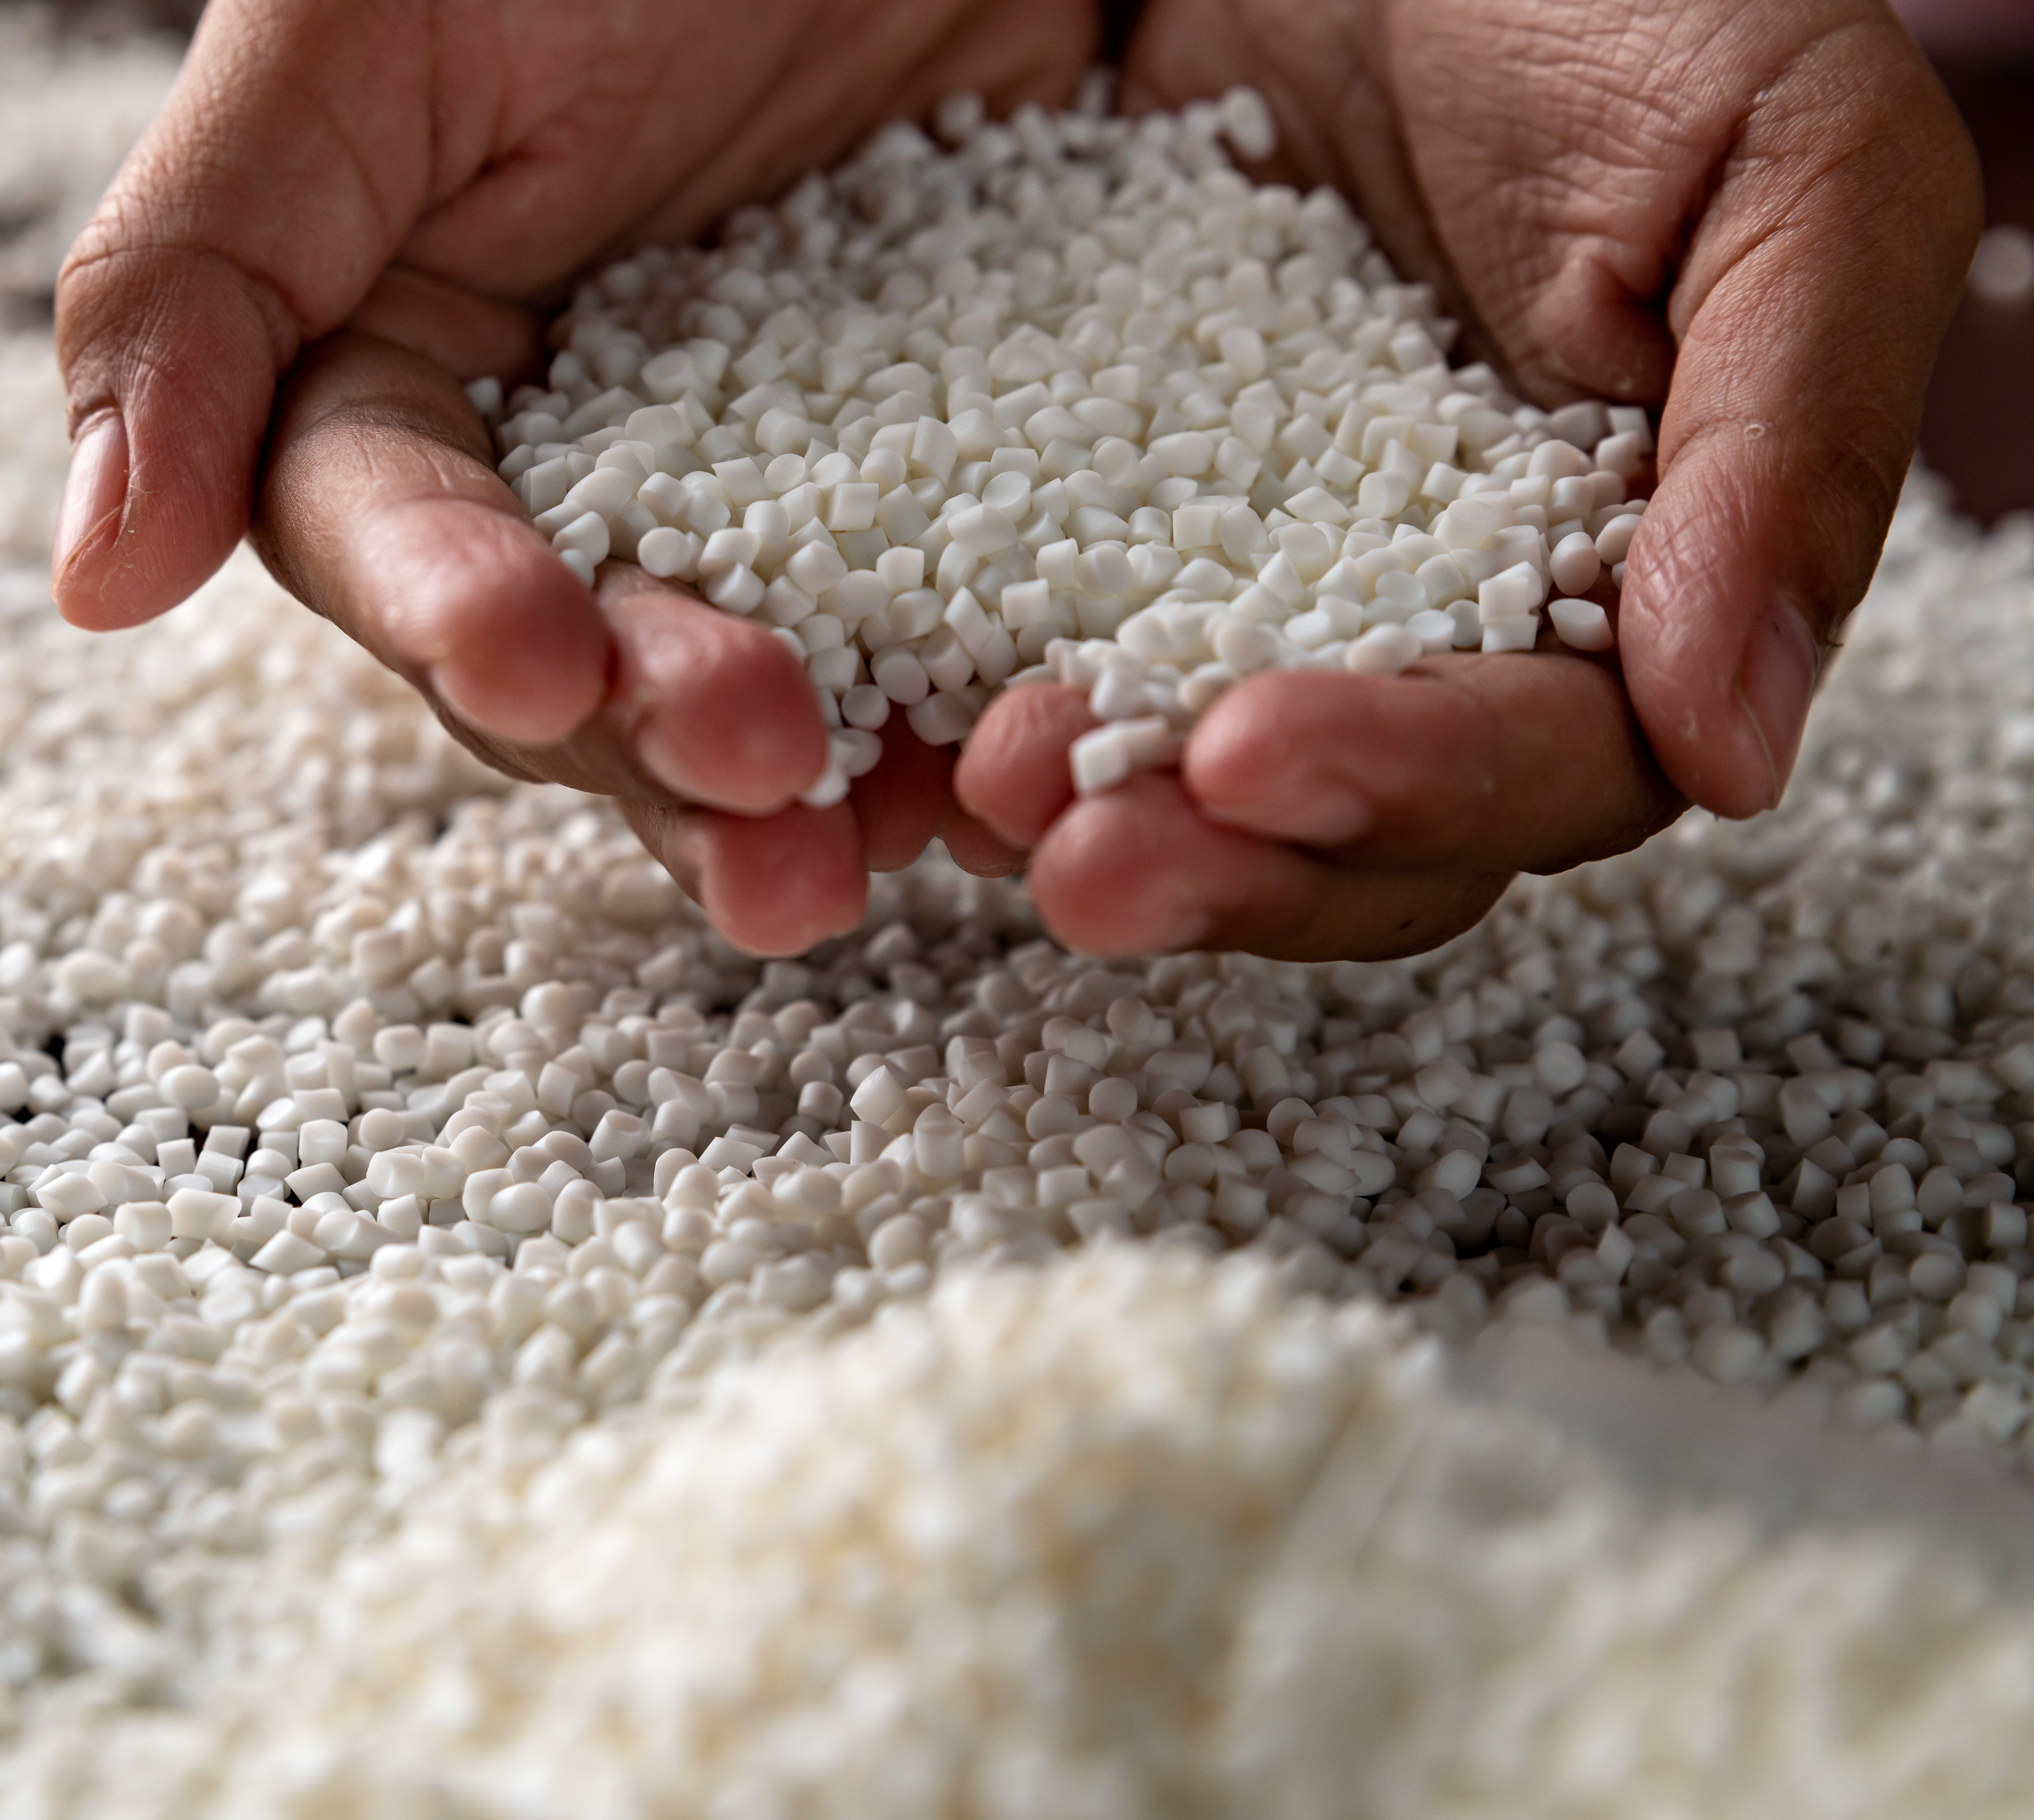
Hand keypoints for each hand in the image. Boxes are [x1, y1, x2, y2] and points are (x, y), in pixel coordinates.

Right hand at [50, 0, 1078, 955]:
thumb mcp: (354, 25)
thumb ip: (203, 276)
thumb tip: (93, 577)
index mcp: (400, 364)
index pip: (385, 528)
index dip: (450, 604)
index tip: (530, 654)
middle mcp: (569, 456)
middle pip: (573, 656)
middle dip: (647, 731)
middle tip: (757, 776)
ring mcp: (757, 478)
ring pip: (754, 679)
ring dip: (807, 783)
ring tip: (870, 844)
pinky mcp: (939, 466)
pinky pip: (945, 617)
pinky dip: (969, 700)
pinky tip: (1012, 763)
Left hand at [957, 0, 1979, 959]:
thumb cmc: (1628, 0)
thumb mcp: (1789, 161)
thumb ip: (1797, 442)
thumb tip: (1736, 750)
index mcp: (1620, 574)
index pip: (1544, 762)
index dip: (1409, 785)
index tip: (1257, 759)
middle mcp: (1433, 615)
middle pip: (1347, 827)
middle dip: (1220, 856)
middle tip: (1081, 857)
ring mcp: (1258, 581)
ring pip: (1183, 782)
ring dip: (1080, 816)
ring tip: (976, 796)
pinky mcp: (1105, 519)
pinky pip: (1035, 650)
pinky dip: (968, 707)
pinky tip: (900, 733)